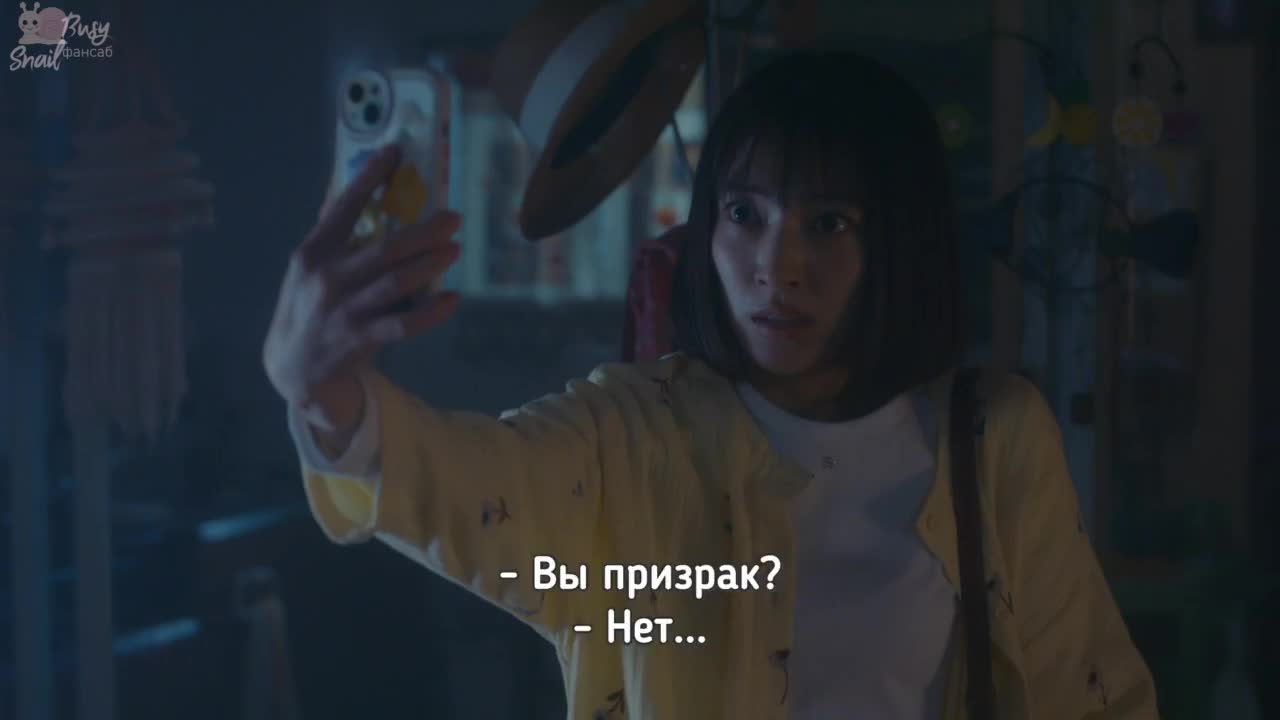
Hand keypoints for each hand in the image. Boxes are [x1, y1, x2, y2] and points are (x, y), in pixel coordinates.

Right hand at [263, 144, 461, 443]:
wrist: (292, 365)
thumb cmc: (308, 304)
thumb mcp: (309, 264)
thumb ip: (332, 229)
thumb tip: (355, 183)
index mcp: (314, 251)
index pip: (344, 206)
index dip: (370, 177)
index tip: (395, 151)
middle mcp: (327, 277)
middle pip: (384, 248)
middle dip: (423, 231)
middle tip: (453, 219)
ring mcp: (344, 310)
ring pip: (395, 284)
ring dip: (430, 265)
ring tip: (454, 250)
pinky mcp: (359, 339)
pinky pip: (403, 325)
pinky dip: (430, 312)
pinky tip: (452, 299)